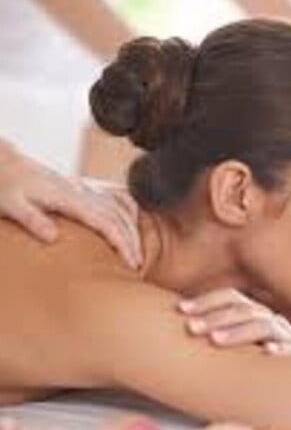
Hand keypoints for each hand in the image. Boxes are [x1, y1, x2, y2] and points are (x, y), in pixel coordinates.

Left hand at [0, 138, 141, 267]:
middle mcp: (82, 191)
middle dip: (132, 241)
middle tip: (137, 266)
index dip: (122, 243)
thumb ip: (32, 219)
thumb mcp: (10, 204)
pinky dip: (128, 208)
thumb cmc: (4, 185)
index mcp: (69, 197)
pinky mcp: (82, 187)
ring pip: (120, 207)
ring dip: (133, 229)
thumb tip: (53, 237)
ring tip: (136, 251)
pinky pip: (115, 196)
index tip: (131, 263)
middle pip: (119, 217)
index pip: (106, 222)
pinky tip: (131, 221)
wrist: (3, 163)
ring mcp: (84, 187)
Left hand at [177, 288, 290, 361]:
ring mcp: (287, 335)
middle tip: (190, 328)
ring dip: (239, 332)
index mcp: (255, 313)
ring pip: (264, 327)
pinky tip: (267, 354)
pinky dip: (280, 350)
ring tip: (216, 340)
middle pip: (242, 311)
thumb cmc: (271, 353)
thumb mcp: (249, 339)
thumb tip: (185, 328)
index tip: (180, 309)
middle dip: (215, 318)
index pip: (230, 298)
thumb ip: (225, 331)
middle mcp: (270, 319)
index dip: (206, 301)